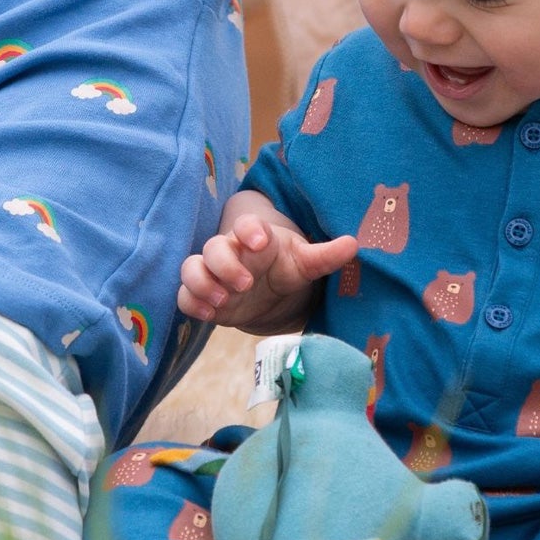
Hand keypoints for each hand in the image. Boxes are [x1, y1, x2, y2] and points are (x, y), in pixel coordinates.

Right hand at [177, 213, 357, 328]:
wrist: (270, 293)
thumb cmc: (286, 268)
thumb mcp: (306, 263)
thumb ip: (326, 256)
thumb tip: (354, 244)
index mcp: (256, 238)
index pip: (246, 224)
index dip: (249, 230)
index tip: (261, 242)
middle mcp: (231, 252)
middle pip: (214, 247)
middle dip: (225, 264)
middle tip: (246, 283)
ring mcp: (214, 275)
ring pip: (192, 268)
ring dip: (202, 283)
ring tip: (222, 300)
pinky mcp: (204, 296)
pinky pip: (185, 295)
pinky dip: (191, 303)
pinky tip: (209, 316)